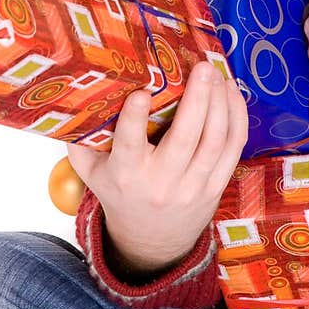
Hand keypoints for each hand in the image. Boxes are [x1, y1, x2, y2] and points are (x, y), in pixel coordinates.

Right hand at [67, 62, 248, 277]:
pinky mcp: (216, 186)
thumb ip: (79, 139)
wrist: (151, 241)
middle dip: (198, 99)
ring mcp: (193, 186)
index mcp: (127, 175)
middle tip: (203, 67)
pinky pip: (233, 149)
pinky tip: (232, 94)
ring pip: (215, 141)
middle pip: (186, 138)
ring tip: (219, 74)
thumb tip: (70, 96)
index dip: (135, 119)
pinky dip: (237, 118)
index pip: (130, 145)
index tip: (141, 92)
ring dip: (221, 103)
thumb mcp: (91, 172)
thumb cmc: (119, 192)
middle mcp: (162, 182)